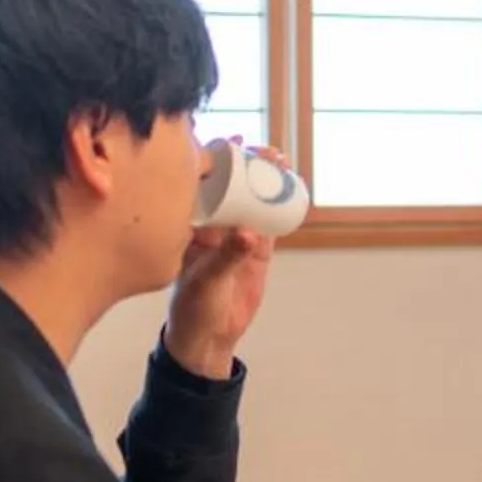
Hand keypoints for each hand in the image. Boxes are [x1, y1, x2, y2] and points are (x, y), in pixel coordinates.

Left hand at [164, 145, 284, 377]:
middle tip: (266, 151)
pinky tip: (291, 190)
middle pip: (231, 186)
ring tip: (282, 162)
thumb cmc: (192, 307)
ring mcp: (235, 237)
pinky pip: (269, 223)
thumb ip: (228, 257)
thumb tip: (249, 234)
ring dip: (266, 181)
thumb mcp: (206, 280)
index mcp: (190, 226)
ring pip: (252, 201)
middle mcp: (212, 226)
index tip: (233, 144)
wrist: (209, 337)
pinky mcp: (256, 252)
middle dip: (249, 165)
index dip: (217, 159)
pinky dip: (279, 207)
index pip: (202, 183)